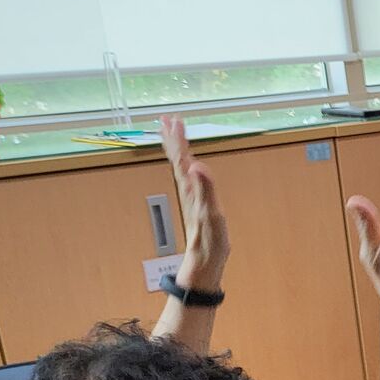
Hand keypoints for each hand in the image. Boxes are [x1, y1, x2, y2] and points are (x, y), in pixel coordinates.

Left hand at [160, 115, 228, 287]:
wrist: (205, 259)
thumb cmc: (210, 240)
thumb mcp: (211, 213)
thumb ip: (205, 189)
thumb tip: (197, 166)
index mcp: (191, 188)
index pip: (183, 158)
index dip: (179, 139)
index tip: (176, 121)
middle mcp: (187, 189)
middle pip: (177, 159)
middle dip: (173, 139)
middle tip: (168, 119)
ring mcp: (190, 196)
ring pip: (180, 166)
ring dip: (177, 149)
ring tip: (174, 135)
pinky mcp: (195, 202)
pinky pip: (187, 176)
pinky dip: (185, 164)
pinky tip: (188, 163)